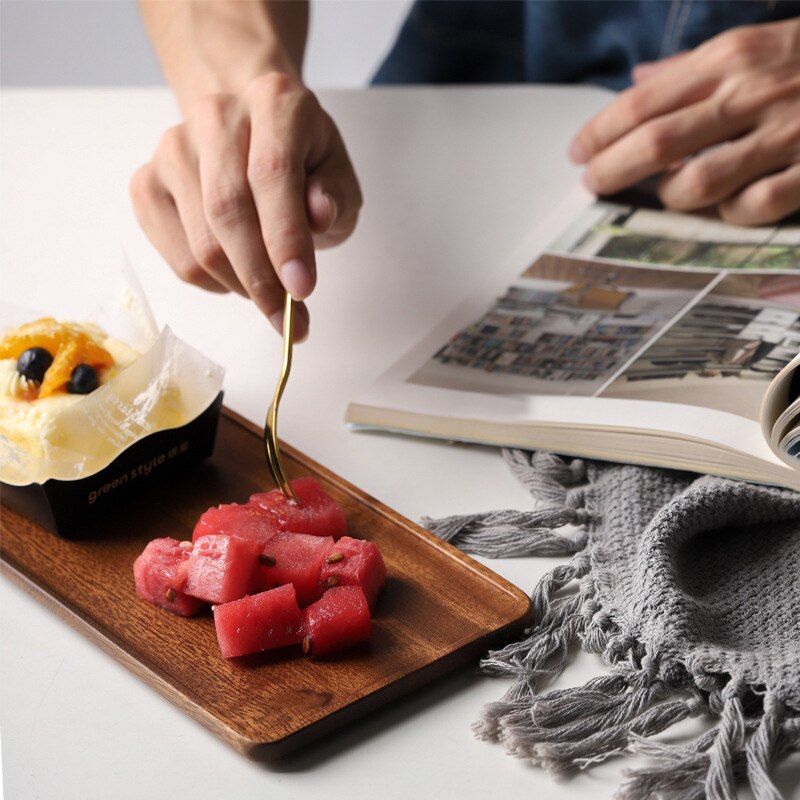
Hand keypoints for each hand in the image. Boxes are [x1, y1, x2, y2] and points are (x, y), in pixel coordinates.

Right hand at [130, 72, 361, 337]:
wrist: (254, 137)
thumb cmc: (302, 163)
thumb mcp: (337, 177)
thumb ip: (335, 196)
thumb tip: (319, 214)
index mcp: (273, 102)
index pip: (272, 173)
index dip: (286, 238)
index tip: (302, 290)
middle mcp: (215, 115)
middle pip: (228, 212)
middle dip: (262, 279)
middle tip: (289, 318)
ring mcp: (172, 148)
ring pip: (202, 244)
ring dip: (241, 287)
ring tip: (270, 294)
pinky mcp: (146, 183)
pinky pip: (178, 257)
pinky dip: (213, 284)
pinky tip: (237, 276)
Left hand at [569, 19, 799, 225]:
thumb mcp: (754, 44)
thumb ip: (692, 68)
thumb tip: (638, 78)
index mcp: (730, 58)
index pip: (641, 102)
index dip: (598, 132)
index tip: (577, 152)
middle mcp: (750, 92)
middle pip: (654, 143)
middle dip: (611, 170)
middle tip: (592, 185)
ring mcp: (783, 133)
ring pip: (696, 182)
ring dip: (671, 196)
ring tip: (666, 193)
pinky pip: (749, 208)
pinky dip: (727, 213)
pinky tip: (725, 205)